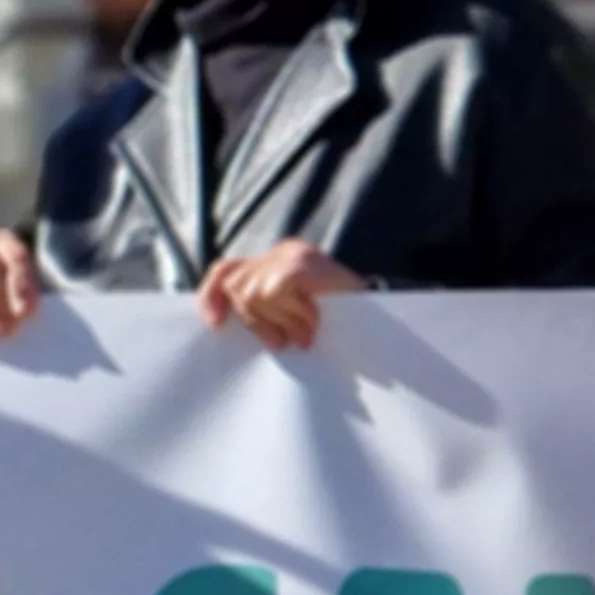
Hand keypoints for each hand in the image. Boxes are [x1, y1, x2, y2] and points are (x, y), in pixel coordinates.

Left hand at [196, 238, 361, 350]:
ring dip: (279, 320)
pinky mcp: (300, 263)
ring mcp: (291, 254)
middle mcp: (281, 251)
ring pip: (253, 294)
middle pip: (236, 287)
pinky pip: (276, 292)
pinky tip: (312, 323)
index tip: (214, 323)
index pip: (227, 271)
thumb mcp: (295, 314)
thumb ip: (265, 310)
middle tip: (283, 342)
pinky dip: (292, 313)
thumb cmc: (339, 321)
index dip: (212, 295)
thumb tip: (223, 325)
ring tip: (305, 334)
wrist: (382, 317)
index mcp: (276, 261)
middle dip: (256, 322)